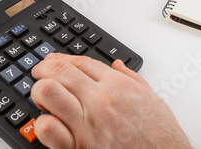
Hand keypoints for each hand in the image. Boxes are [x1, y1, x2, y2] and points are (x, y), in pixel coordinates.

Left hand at [30, 53, 190, 148]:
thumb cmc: (161, 135)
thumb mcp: (152, 98)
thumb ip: (132, 78)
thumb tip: (117, 66)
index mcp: (117, 86)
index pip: (79, 62)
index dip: (61, 59)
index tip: (53, 62)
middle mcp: (100, 100)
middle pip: (59, 70)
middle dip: (44, 69)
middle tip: (40, 74)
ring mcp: (88, 123)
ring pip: (48, 91)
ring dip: (40, 91)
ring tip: (42, 98)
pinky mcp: (79, 146)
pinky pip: (47, 128)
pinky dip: (42, 123)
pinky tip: (48, 123)